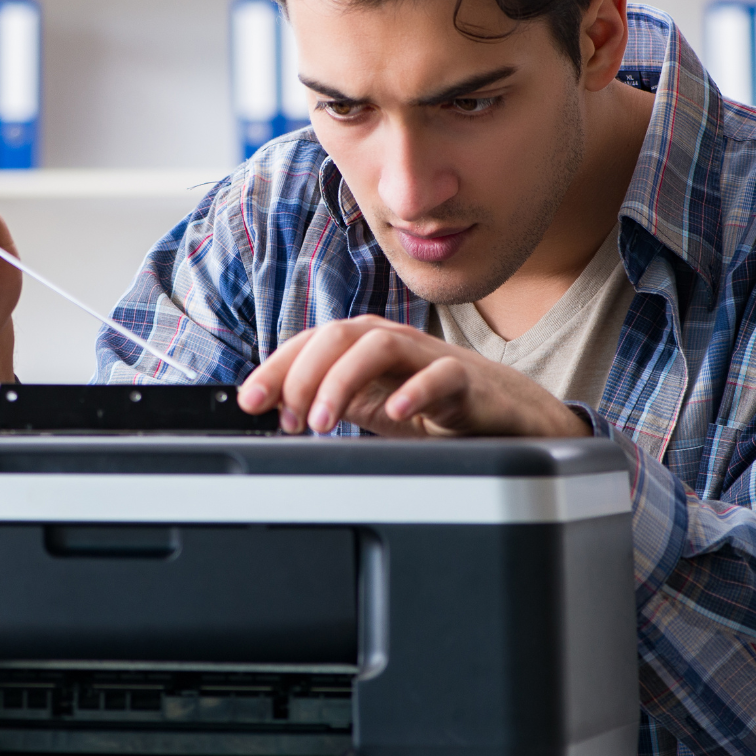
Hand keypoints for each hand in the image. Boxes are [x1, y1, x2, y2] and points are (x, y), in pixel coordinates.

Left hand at [235, 316, 588, 437]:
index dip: (275, 368)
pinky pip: (442, 376)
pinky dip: (415, 391)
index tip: (249, 402)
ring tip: (323, 421)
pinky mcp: (468, 382)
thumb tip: (275, 407)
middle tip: (289, 418)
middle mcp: (393, 343)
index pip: (310, 343)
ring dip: (343, 381)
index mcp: (364, 346)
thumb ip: (329, 402)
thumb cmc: (435, 407)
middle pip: (339, 334)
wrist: (506, 418)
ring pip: (381, 345)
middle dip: (303, 373)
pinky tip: (394, 413)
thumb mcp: (371, 407)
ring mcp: (430, 358)